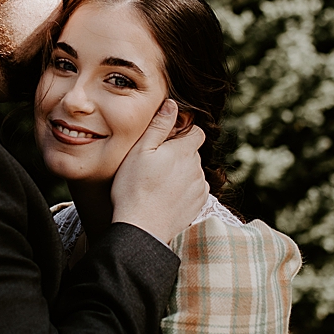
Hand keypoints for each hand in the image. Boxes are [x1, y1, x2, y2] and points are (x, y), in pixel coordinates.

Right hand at [109, 101, 207, 244]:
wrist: (142, 228)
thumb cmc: (134, 188)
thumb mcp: (140, 151)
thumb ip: (159, 126)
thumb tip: (172, 105)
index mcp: (184, 151)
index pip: (196, 132)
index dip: (182, 133)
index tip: (166, 142)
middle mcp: (197, 168)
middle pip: (193, 152)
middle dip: (179, 154)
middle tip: (155, 164)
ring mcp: (200, 187)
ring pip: (193, 171)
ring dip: (181, 172)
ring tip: (157, 183)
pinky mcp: (199, 204)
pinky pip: (195, 189)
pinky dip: (184, 189)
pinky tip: (166, 196)